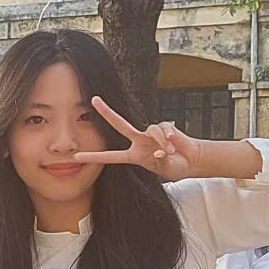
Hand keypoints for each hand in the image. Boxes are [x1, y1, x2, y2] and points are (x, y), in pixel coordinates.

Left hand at [77, 96, 202, 180]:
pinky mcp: (164, 126)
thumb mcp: (164, 169)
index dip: (95, 157)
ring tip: (169, 152)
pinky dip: (168, 137)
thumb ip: (160, 161)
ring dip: (161, 143)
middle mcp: (139, 141)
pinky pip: (163, 129)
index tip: (77, 157)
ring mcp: (150, 133)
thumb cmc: (174, 166)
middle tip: (94, 100)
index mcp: (134, 155)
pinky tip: (173, 144)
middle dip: (106, 112)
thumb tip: (158, 151)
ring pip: (150, 130)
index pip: (111, 156)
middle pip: (119, 124)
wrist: (190, 160)